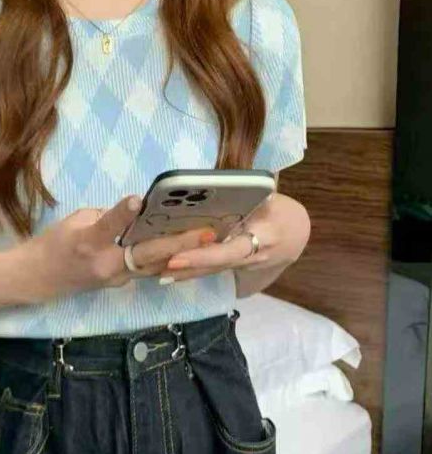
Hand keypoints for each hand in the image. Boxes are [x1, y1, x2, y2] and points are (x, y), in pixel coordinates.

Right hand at [21, 194, 216, 302]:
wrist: (38, 279)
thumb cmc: (54, 243)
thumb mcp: (75, 220)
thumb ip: (107, 216)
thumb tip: (137, 213)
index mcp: (87, 243)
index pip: (108, 226)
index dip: (122, 213)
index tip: (138, 200)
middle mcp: (105, 265)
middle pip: (144, 255)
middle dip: (177, 243)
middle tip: (206, 232)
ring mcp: (115, 279)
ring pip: (153, 267)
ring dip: (181, 256)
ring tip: (208, 243)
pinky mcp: (121, 284)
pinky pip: (148, 272)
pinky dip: (168, 262)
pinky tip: (190, 253)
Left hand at [160, 193, 310, 283]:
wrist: (296, 235)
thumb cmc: (279, 210)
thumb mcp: (270, 197)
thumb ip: (245, 193)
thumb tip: (216, 181)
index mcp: (263, 236)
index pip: (231, 250)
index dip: (204, 256)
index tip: (178, 257)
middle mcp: (252, 256)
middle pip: (217, 265)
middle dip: (189, 268)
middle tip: (161, 268)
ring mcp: (243, 266)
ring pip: (213, 270)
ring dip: (186, 273)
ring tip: (157, 273)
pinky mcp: (235, 268)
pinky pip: (213, 270)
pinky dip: (192, 270)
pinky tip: (168, 272)